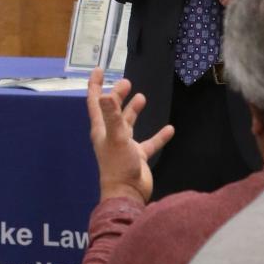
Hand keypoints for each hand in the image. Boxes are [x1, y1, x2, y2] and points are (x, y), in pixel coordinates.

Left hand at [86, 68, 173, 203]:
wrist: (127, 194)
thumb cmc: (118, 165)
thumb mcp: (116, 137)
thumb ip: (112, 115)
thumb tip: (105, 94)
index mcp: (101, 129)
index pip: (95, 102)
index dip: (95, 85)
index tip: (99, 70)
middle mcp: (111, 135)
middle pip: (113, 110)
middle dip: (117, 95)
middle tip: (127, 82)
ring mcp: (124, 146)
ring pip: (129, 124)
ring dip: (133, 111)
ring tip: (141, 97)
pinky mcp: (137, 156)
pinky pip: (149, 142)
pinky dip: (158, 136)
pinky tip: (169, 129)